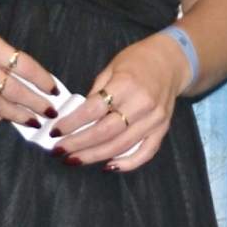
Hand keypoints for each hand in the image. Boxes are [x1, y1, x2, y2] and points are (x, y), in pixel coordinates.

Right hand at [0, 8, 57, 125]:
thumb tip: (26, 77)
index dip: (43, 81)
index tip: (54, 91)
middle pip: (15, 91)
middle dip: (36, 104)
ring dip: (18, 115)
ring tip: (31, 120)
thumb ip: (0, 55)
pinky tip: (3, 117)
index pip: (25, 67)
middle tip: (49, 112)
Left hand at [57, 32, 190, 170]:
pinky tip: (108, 166)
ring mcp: (155, 119)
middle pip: (106, 132)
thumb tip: (77, 116)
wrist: (171, 61)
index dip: (72, 123)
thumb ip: (96, 92)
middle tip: (59, 151)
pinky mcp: (163, 129)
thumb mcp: (111, 68)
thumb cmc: (136, 61)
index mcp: (125, 84)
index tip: (55, 132)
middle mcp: (142, 104)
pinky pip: (146, 152)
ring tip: (74, 159)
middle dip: (79, 144)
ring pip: (122, 145)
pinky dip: (128, 163)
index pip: (94, 109)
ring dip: (95, 156)